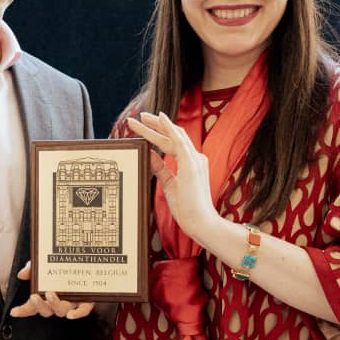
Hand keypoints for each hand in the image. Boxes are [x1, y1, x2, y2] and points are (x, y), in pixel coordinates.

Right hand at [9, 262, 94, 318]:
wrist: (86, 260)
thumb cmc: (62, 266)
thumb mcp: (43, 264)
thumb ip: (32, 268)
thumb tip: (22, 274)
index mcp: (46, 295)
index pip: (32, 306)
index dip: (23, 311)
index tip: (14, 312)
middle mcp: (58, 301)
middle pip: (46, 311)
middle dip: (39, 305)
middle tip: (34, 296)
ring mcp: (72, 302)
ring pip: (61, 311)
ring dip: (54, 305)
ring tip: (50, 294)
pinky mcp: (87, 300)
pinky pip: (83, 310)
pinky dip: (77, 314)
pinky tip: (71, 314)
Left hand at [126, 111, 219, 239]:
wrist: (200, 222)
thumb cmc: (187, 208)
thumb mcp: (169, 185)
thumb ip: (161, 169)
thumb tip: (149, 155)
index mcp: (191, 164)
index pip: (173, 143)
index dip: (159, 133)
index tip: (145, 128)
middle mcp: (195, 158)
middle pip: (173, 135)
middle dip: (155, 125)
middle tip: (139, 117)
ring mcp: (194, 160)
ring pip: (173, 135)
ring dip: (156, 125)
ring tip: (141, 117)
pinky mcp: (191, 164)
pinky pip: (178, 141)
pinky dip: (169, 128)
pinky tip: (160, 118)